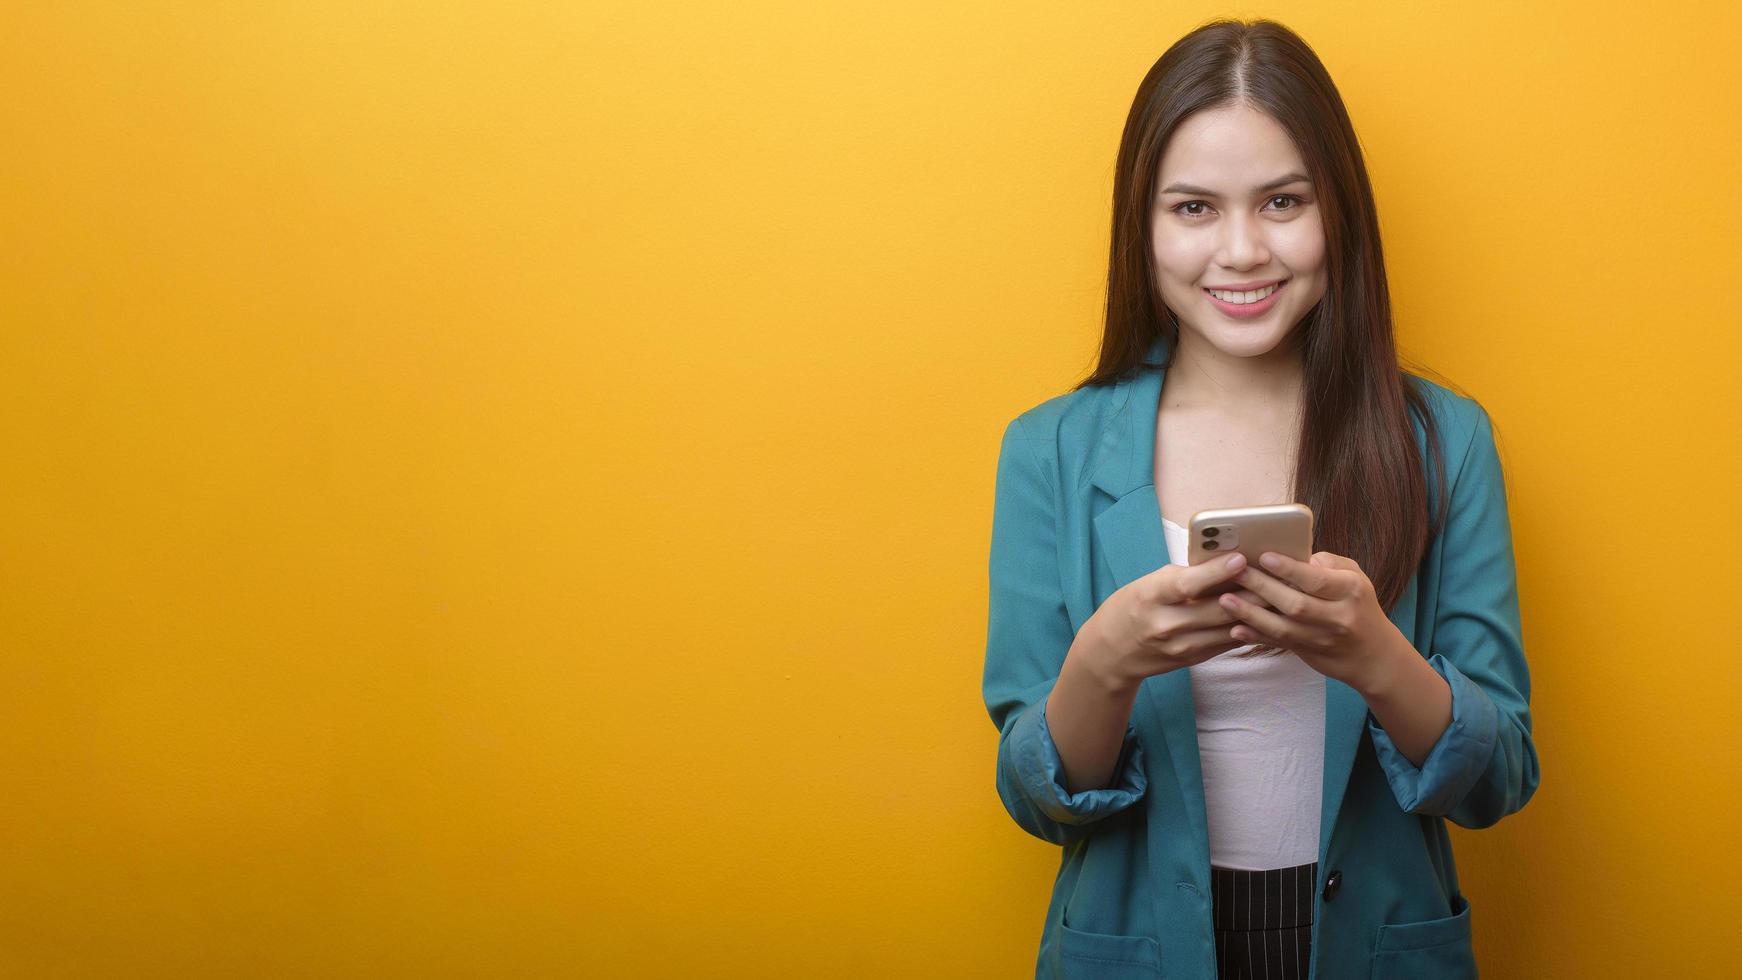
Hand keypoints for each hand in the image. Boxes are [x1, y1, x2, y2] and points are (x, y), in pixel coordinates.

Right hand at [1081, 552, 1275, 690]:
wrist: (1110, 653)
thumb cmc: (1130, 608)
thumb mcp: (1147, 584)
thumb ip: (1183, 576)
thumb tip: (1225, 564)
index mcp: (1150, 597)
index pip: (1187, 584)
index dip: (1216, 572)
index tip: (1241, 559)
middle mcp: (1166, 624)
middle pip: (1217, 608)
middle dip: (1252, 592)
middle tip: (1279, 575)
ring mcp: (1180, 646)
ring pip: (1228, 628)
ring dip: (1257, 612)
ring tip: (1281, 594)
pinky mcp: (1191, 659)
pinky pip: (1226, 642)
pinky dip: (1247, 628)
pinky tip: (1266, 616)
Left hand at [1216, 550, 1404, 691]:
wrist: (1374, 655)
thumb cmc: (1359, 604)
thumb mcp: (1354, 576)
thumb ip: (1327, 563)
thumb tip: (1295, 555)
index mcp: (1350, 590)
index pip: (1316, 579)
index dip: (1289, 569)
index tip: (1264, 556)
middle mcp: (1338, 616)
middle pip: (1295, 603)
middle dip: (1262, 586)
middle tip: (1234, 571)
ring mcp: (1322, 638)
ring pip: (1283, 627)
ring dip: (1251, 614)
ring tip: (1225, 599)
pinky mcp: (1308, 652)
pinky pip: (1279, 643)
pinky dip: (1255, 636)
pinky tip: (1234, 628)